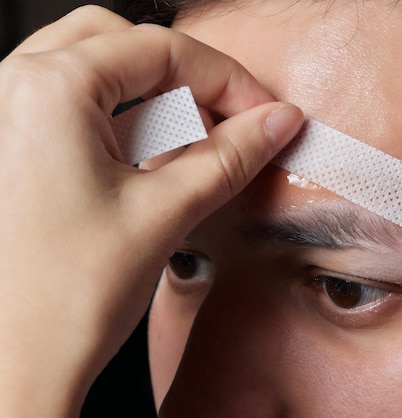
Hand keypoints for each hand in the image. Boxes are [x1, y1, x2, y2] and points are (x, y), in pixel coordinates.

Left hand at [0, 6, 302, 415]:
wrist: (10, 369)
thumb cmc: (63, 299)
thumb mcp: (164, 213)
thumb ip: (229, 156)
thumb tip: (277, 122)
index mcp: (48, 89)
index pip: (161, 48)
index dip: (228, 79)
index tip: (263, 113)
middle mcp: (14, 90)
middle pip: (122, 44)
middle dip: (184, 75)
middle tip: (229, 115)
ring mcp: (7, 120)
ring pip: (97, 72)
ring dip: (154, 95)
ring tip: (197, 138)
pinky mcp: (15, 151)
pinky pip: (76, 109)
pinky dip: (124, 119)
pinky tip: (156, 156)